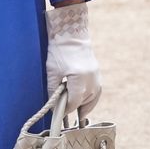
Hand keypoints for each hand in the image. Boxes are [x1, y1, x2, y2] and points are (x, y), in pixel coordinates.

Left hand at [46, 2, 101, 117]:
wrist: (71, 33)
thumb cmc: (59, 50)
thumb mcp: (52, 70)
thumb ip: (53, 89)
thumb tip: (53, 104)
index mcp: (79, 79)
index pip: (74, 102)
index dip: (66, 109)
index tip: (59, 114)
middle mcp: (91, 80)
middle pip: (85, 102)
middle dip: (75, 108)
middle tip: (66, 115)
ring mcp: (96, 76)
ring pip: (93, 98)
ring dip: (85, 105)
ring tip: (78, 113)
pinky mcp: (97, 72)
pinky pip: (97, 90)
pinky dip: (91, 98)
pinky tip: (85, 101)